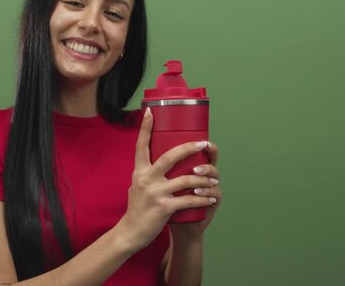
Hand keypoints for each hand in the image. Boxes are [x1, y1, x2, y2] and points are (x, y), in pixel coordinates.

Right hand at [118, 109, 216, 248]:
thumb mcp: (136, 186)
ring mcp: (155, 193)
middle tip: (204, 143)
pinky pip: (189, 199)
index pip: (141, 145)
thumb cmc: (137, 208)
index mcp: (139, 171)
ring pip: (186, 179)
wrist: (131, 233)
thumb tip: (157, 160)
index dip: (145, 128)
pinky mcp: (164, 207)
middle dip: (190, 147)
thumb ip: (146, 174)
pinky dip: (202, 198)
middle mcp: (146, 178)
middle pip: (170, 156)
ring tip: (213, 180)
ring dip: (203, 179)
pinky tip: (210, 198)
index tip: (150, 111)